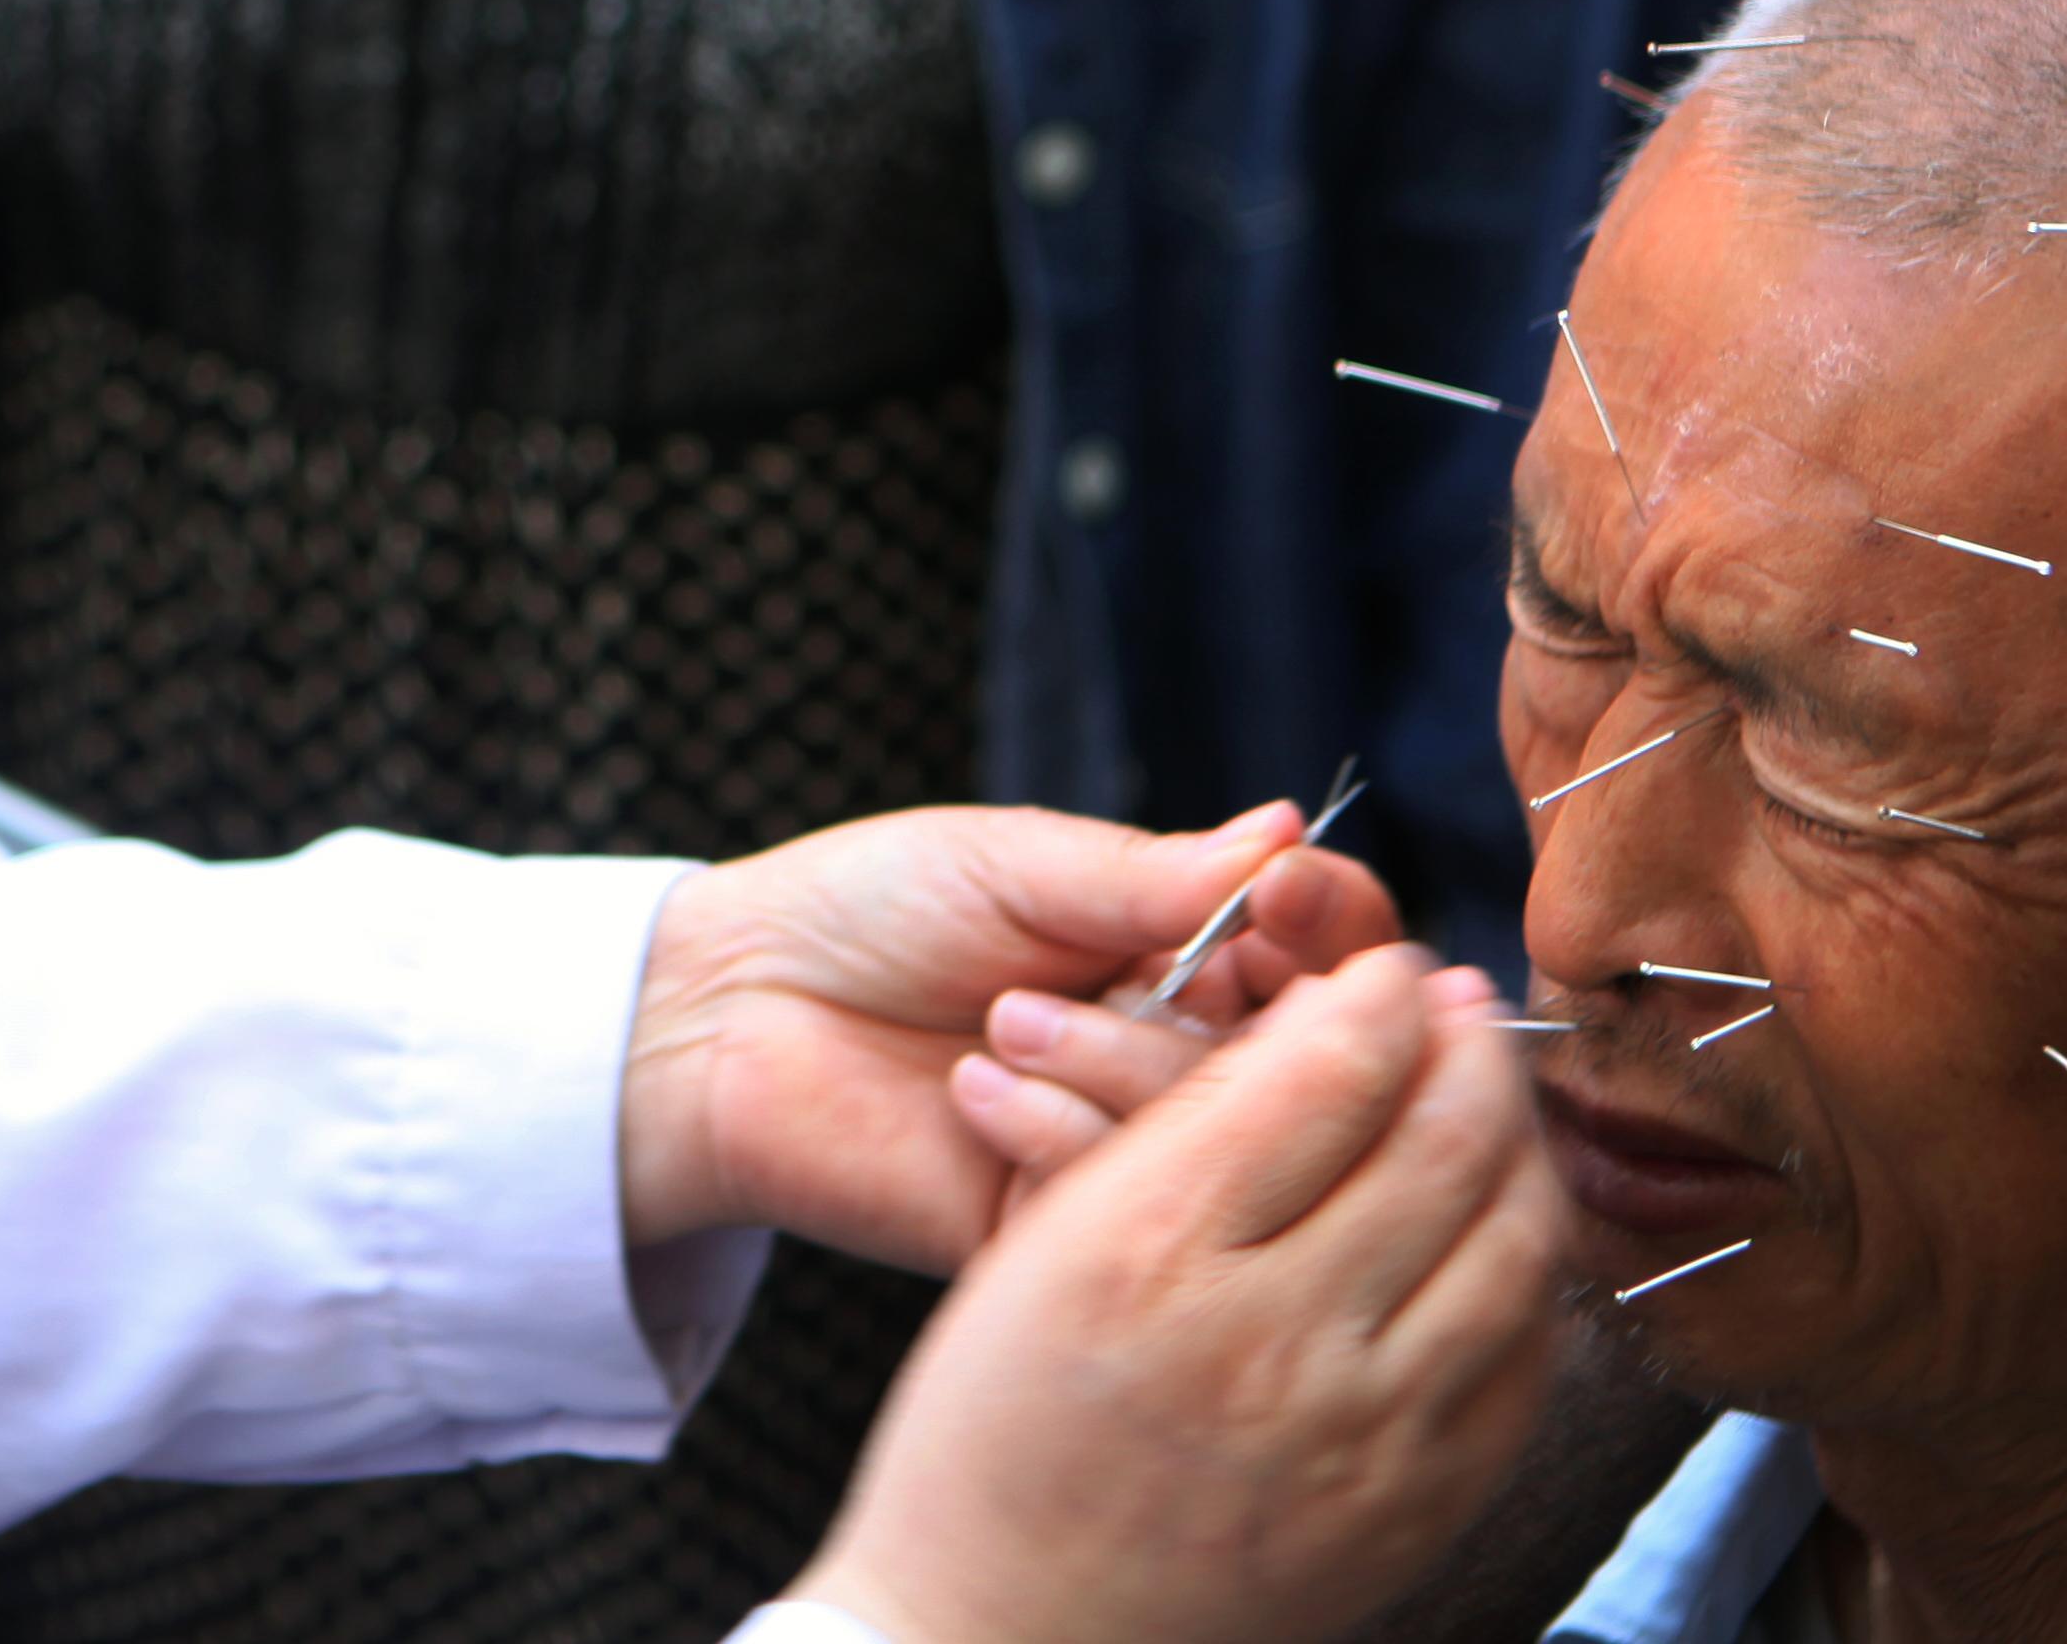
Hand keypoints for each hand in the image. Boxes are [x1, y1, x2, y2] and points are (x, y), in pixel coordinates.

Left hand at [623, 803, 1398, 1270]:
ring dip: (1120, 1064)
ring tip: (1005, 1022)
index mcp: (1185, 953)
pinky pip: (1134, 1205)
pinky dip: (1061, 1134)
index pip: (1331, 953)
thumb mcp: (1018, 864)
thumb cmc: (870, 912)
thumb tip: (1293, 832)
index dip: (1333, 925)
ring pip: (1231, 1135)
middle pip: (1313, 1055)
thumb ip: (1157, 876)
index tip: (1286, 894)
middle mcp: (1180, 1057)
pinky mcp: (1065, 1236)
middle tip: (1132, 976)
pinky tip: (976, 1093)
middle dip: (1229, 1008)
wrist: (732, 1012)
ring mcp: (1130, 1152)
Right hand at [794, 948, 1573, 1643]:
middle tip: (1464, 1004)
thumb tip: (1326, 1017)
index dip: (1379, 989)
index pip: (1330, 1068)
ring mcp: (1362, 1439)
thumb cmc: (994, 1430)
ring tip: (1492, 1104)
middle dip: (1470, 1046)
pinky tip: (1495, 1238)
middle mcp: (1271, 1342)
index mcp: (1154, 1250)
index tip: (1385, 967)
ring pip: (1512, 1246)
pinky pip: (1523, 1364)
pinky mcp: (1414, 1512)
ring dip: (1520, 1150)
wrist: (1002, 1637)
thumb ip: (1180, 1122)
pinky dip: (1526, 1277)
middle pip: (1443, 1143)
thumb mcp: (1044, 1239)